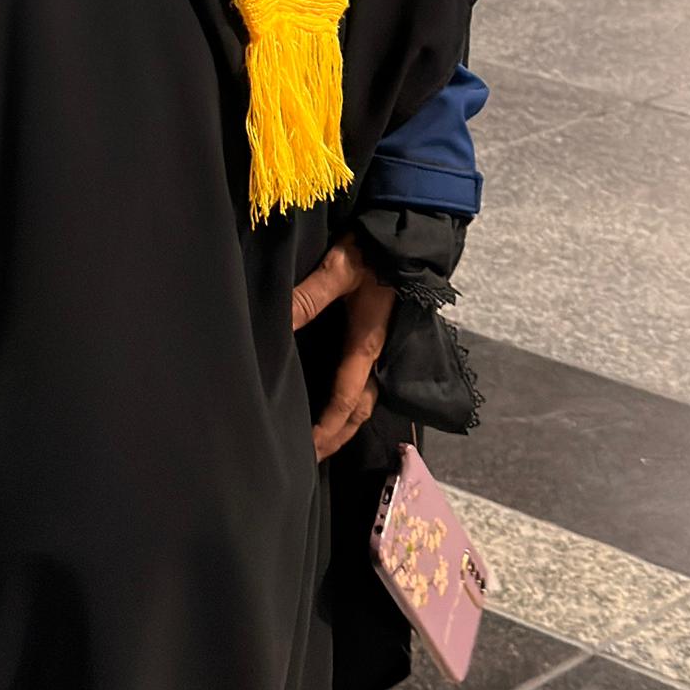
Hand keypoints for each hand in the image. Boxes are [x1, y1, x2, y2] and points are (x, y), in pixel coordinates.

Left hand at [292, 232, 395, 461]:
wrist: (411, 233)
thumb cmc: (376, 250)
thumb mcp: (340, 268)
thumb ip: (309, 296)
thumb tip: (278, 322)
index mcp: (367, 343)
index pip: (346, 400)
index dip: (326, 428)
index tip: (308, 451)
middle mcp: (377, 352)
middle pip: (359, 409)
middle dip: (337, 436)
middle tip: (312, 456)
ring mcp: (382, 346)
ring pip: (366, 397)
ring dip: (345, 421)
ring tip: (322, 436)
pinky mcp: (380, 335)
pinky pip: (366, 379)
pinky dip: (351, 400)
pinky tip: (336, 401)